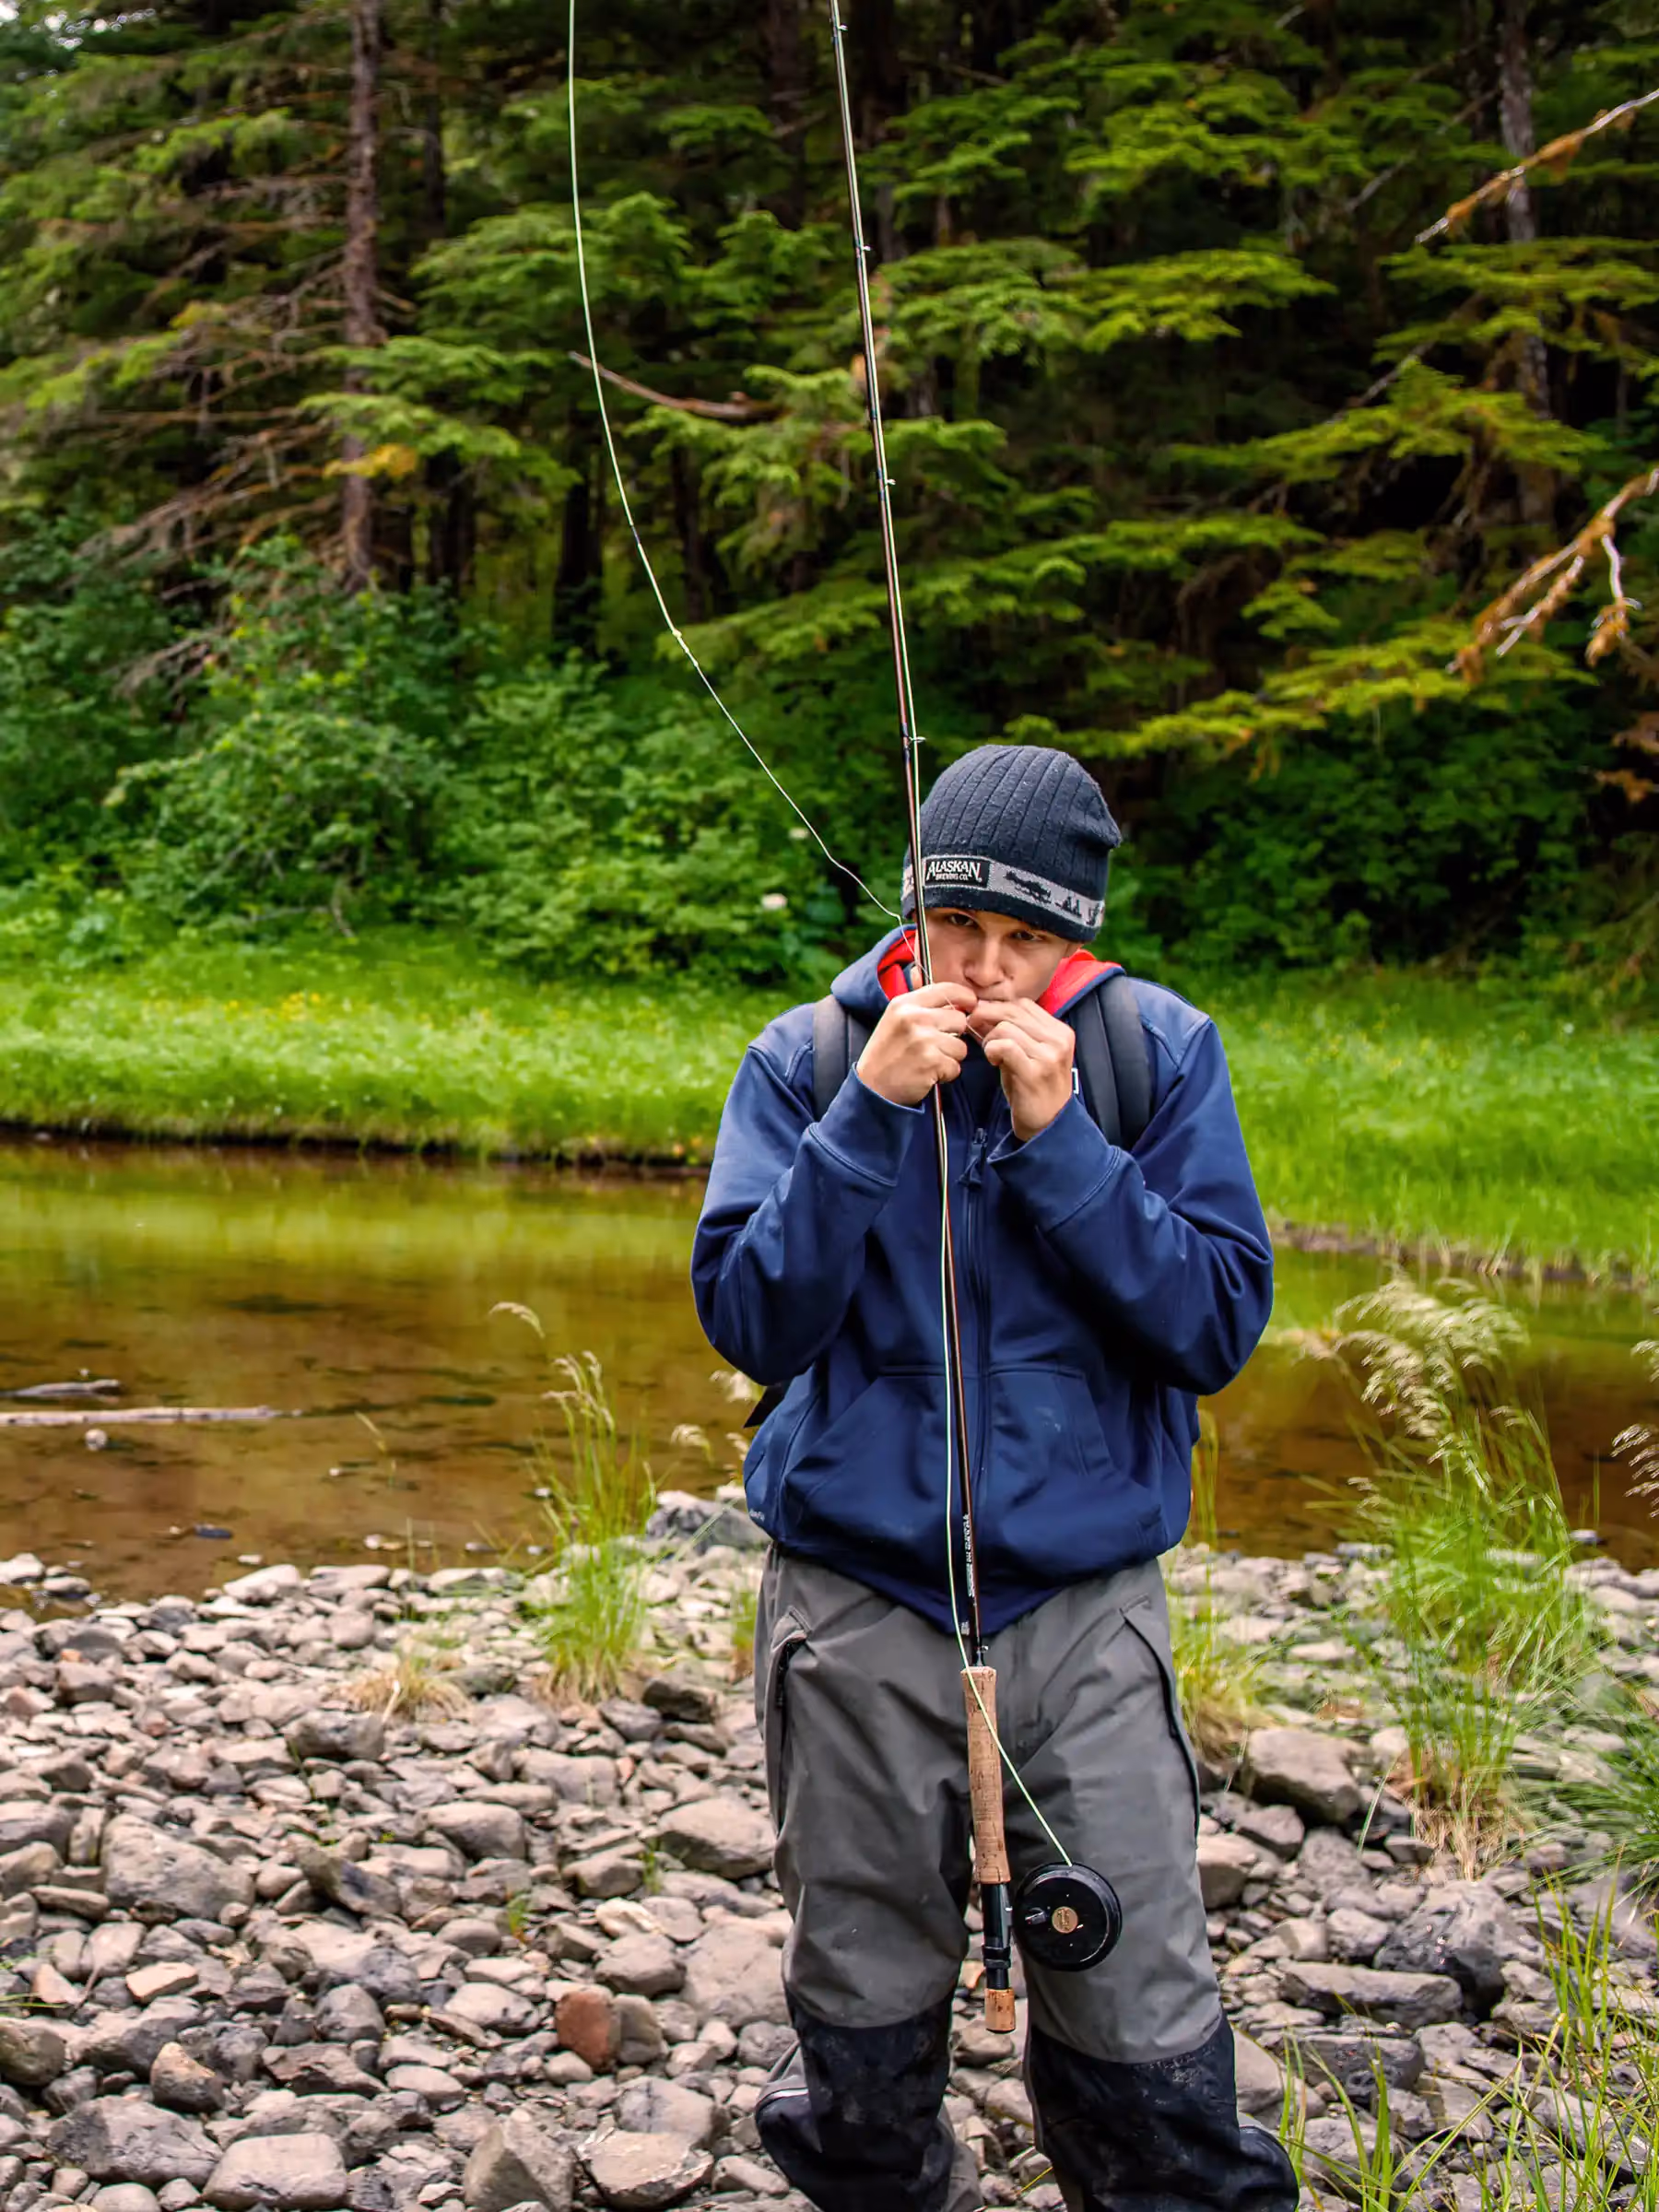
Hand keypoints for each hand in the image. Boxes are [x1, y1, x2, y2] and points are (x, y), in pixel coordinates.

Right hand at [856, 982, 974, 1106]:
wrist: (872, 1088)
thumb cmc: (886, 1054)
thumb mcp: (896, 1020)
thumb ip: (922, 1008)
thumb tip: (957, 1003)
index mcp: (904, 1004)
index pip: (946, 989)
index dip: (964, 997)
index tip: (970, 1004)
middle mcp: (913, 1017)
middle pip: (960, 1020)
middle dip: (955, 1035)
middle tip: (936, 1046)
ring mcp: (923, 1040)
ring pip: (961, 1046)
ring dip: (950, 1057)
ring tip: (929, 1062)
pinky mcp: (931, 1062)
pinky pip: (955, 1067)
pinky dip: (946, 1074)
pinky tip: (927, 1074)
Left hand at [978, 999, 1075, 1141]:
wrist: (1048, 1123)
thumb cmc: (1034, 1087)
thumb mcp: (1031, 1053)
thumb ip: (1015, 1031)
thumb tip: (983, 1010)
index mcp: (1060, 1031)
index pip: (1024, 1004)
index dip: (998, 1006)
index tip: (982, 1016)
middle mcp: (1058, 1040)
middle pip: (1013, 1011)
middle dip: (986, 1015)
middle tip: (972, 1026)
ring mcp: (1049, 1055)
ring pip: (1006, 1027)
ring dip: (990, 1039)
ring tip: (991, 1054)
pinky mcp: (1034, 1071)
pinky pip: (1004, 1046)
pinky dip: (992, 1050)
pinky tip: (993, 1061)